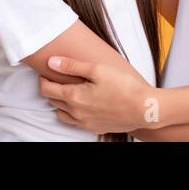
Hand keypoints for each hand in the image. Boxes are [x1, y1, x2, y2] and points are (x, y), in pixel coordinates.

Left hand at [39, 56, 156, 133]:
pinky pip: (74, 123)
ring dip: (59, 103)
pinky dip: (71, 114)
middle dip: (50, 89)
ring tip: (68, 93)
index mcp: (74, 96)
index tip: (46, 72)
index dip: (43, 79)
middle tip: (56, 79)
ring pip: (61, 114)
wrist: (144, 108)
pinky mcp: (94, 128)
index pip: (47, 89)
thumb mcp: (98, 69)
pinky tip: (81, 106)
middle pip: (52, 101)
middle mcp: (75, 112)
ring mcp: (84, 122)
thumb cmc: (124, 87)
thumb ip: (72, 66)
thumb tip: (52, 62)